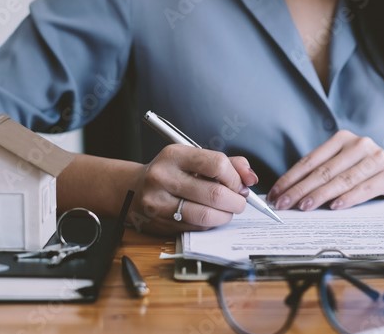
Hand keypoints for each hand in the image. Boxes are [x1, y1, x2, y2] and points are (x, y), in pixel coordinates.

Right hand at [134, 145, 257, 234]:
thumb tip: (250, 178)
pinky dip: (210, 224)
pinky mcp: (161, 224)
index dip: (235, 178)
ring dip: (225, 215)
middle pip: (215, 194)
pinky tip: (209, 215)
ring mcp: (160, 203)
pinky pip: (197, 228)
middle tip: (239, 201)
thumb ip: (227, 163)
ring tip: (227, 210)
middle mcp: (163, 177)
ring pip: (207, 216)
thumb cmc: (172, 172)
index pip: (217, 164)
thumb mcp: (194, 158)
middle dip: (236, 201)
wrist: (133, 189)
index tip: (239, 184)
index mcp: (175, 155)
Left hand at [267, 130, 383, 210]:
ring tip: (303, 207)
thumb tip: (289, 193)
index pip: (310, 160)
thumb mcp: (345, 166)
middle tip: (283, 204)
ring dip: (319, 195)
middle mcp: (359, 144)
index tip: (275, 194)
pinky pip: (364, 188)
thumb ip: (322, 174)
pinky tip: (334, 207)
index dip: (291, 178)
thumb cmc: (368, 173)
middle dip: (299, 189)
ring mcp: (376, 157)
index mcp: (342, 139)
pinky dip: (347, 198)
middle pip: (323, 170)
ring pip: (341, 179)